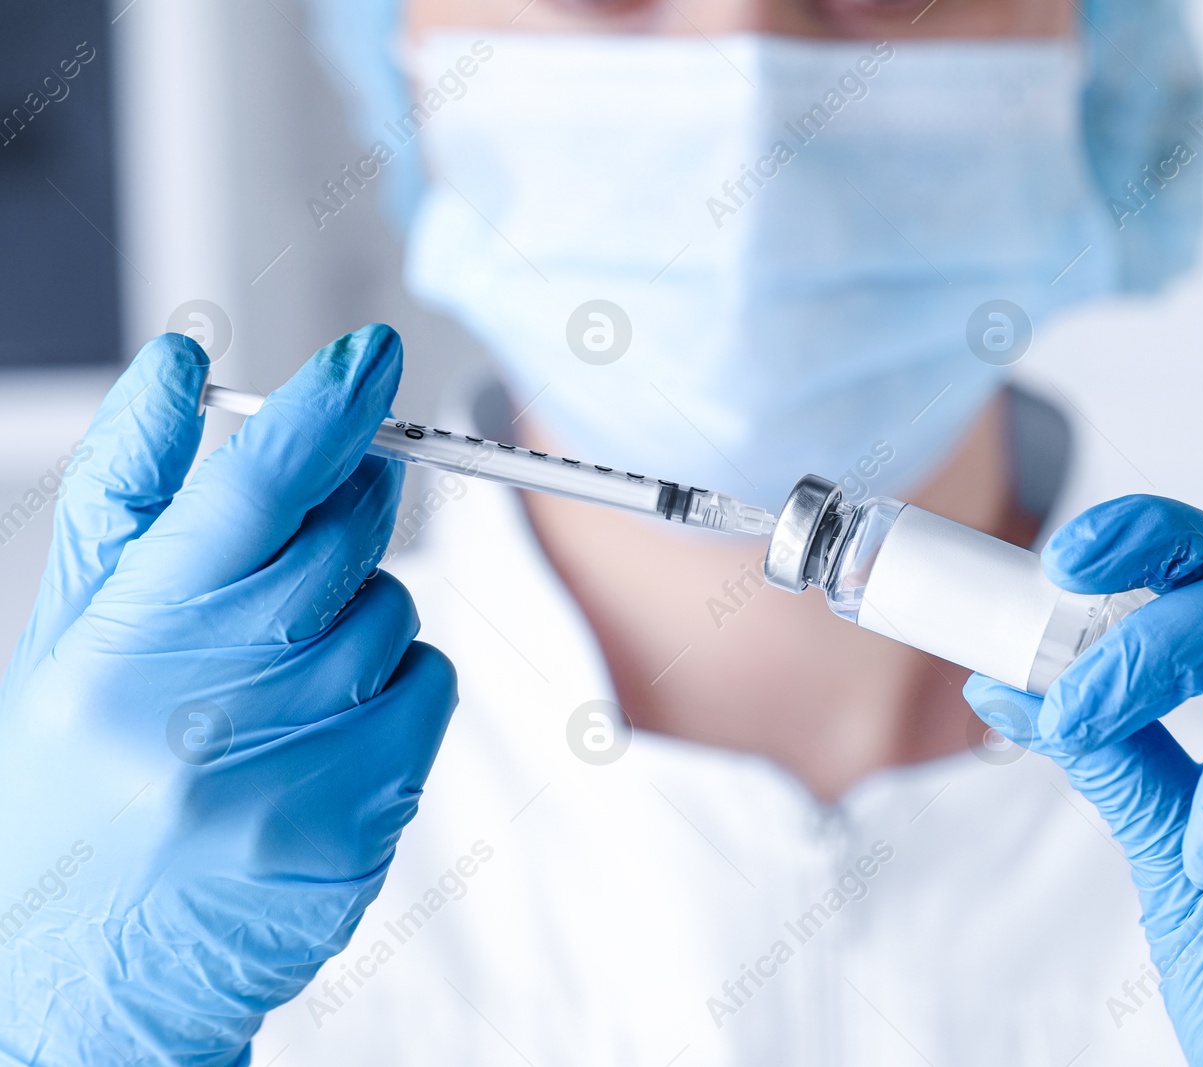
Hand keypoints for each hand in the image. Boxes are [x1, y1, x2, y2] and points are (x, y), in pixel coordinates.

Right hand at [0, 326, 455, 1064]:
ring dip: (360, 611)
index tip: (370, 355)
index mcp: (122, 648)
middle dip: (349, 503)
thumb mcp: (70, 629)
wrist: (89, 960)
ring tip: (280, 668)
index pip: (247, 494)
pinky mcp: (360, 822)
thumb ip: (129, 490)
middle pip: (342, 543)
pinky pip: (427, 686)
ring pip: (393, 614)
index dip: (321, 411)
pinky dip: (397, 679)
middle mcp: (205, 713)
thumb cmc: (76, 776)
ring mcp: (292, 775)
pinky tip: (328, 718)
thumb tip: (182, 362)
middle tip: (320, 516)